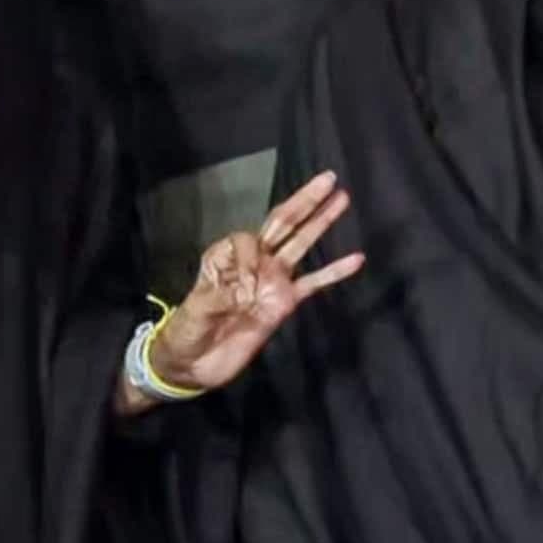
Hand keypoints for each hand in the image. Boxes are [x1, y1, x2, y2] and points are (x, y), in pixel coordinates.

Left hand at [149, 172, 362, 393]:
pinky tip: (355, 259)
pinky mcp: (283, 304)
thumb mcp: (195, 309)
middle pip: (282, 224)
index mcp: (225, 255)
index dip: (248, 260)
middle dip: (303, 201)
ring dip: (320, 223)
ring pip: (300, 245)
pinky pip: (312, 284)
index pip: (248, 240)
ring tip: (341, 199)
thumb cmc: (187, 330)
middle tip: (327, 178)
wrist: (194, 363)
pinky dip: (333, 272)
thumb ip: (219, 295)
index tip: (241, 290)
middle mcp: (252, 262)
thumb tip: (247, 288)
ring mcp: (271, 281)